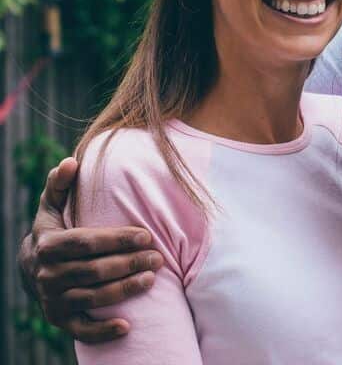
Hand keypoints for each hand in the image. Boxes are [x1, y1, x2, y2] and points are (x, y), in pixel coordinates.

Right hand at [21, 157, 161, 341]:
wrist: (31, 270)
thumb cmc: (53, 232)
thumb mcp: (51, 208)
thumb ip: (60, 185)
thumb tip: (70, 162)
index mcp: (48, 246)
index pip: (86, 243)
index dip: (117, 239)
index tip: (147, 234)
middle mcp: (47, 275)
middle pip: (93, 271)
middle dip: (128, 263)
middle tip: (158, 257)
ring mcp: (53, 300)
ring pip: (92, 298)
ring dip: (124, 290)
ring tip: (153, 279)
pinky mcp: (60, 320)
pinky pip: (82, 330)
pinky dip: (104, 331)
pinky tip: (128, 326)